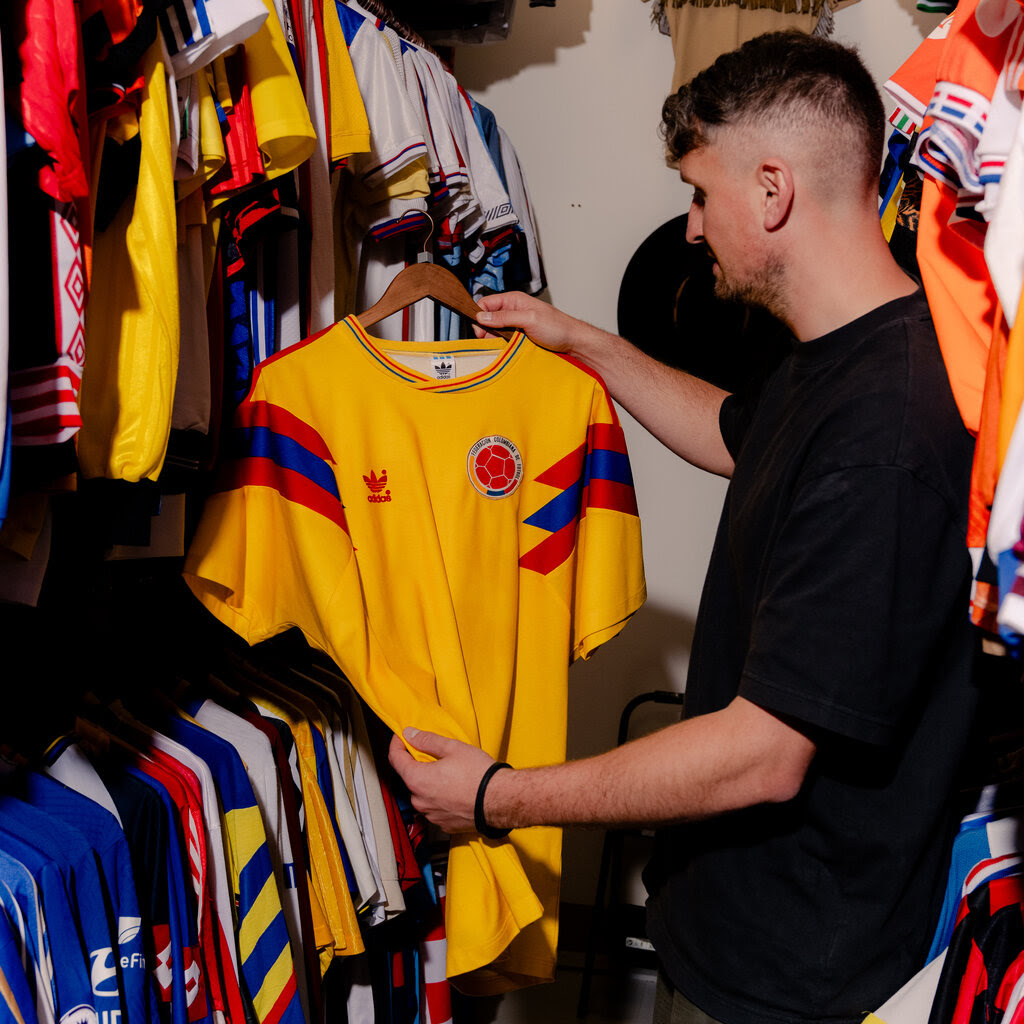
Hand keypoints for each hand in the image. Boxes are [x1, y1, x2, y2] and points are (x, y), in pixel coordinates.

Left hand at [388, 728, 501, 833]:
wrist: (500, 801)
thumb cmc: (478, 775)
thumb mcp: (453, 748)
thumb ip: (427, 740)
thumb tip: (410, 734)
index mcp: (417, 780)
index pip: (395, 759)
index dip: (397, 744)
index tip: (403, 736)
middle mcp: (419, 801)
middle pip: (409, 777)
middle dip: (416, 764)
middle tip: (431, 753)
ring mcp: (431, 815)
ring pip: (422, 794)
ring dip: (429, 782)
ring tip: (448, 771)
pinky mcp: (444, 824)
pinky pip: (435, 807)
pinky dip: (440, 797)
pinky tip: (455, 788)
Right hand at [475, 292, 589, 355]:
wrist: (572, 342)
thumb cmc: (557, 327)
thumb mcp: (529, 319)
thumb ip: (504, 317)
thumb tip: (482, 316)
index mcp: (514, 300)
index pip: (486, 303)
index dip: (480, 315)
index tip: (481, 329)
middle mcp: (513, 310)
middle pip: (488, 318)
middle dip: (486, 329)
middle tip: (493, 339)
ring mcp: (516, 324)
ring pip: (494, 330)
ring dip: (494, 338)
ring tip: (504, 344)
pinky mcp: (519, 336)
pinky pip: (503, 339)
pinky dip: (502, 344)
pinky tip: (508, 348)